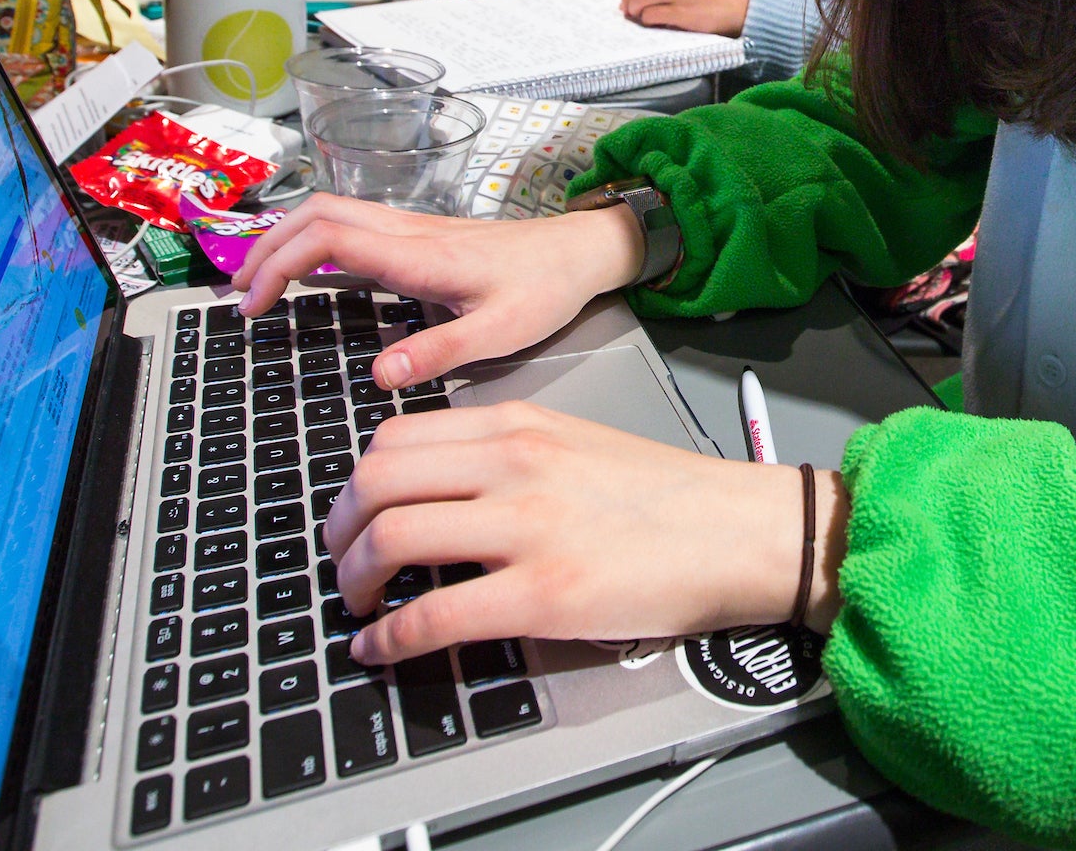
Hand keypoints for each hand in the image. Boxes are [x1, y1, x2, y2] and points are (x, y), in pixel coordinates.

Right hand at [232, 194, 643, 386]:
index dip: (278, 264)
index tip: (252, 304)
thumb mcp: (501, 331)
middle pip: (316, 213)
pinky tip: (307, 272)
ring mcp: (412, 228)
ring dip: (286, 238)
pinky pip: (351, 224)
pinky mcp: (419, 235)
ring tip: (258, 282)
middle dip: (266, 246)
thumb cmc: (545, 288)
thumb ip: (442, 351)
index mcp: (420, 254)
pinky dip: (313, 241)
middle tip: (240, 294)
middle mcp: (409, 231)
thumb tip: (380, 374)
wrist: (579, 251)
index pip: (327, 239)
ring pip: (330, 211)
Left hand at [324, 402, 849, 662]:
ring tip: (359, 603)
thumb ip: (505, 455)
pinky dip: (390, 638)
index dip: (356, 484)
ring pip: (392, 539)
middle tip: (341, 561)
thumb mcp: (573, 444)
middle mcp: (513, 464)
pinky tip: (380, 649)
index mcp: (517, 425)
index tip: (354, 513)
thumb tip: (436, 490)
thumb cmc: (666, 497)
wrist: (737, 531)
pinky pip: (434, 615)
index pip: (394, 438)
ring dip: (355, 580)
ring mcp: (526, 526)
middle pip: (376, 481)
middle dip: (339, 529)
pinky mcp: (542, 592)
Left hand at [621, 0, 749, 36]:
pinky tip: (655, 24)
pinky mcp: (682, 13)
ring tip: (641, 19)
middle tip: (627, 12)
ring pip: (640, 0)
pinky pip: (651, 16)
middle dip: (626, 0)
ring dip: (635, 12)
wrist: (741, 7)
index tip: (627, 1)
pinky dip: (648, 21)